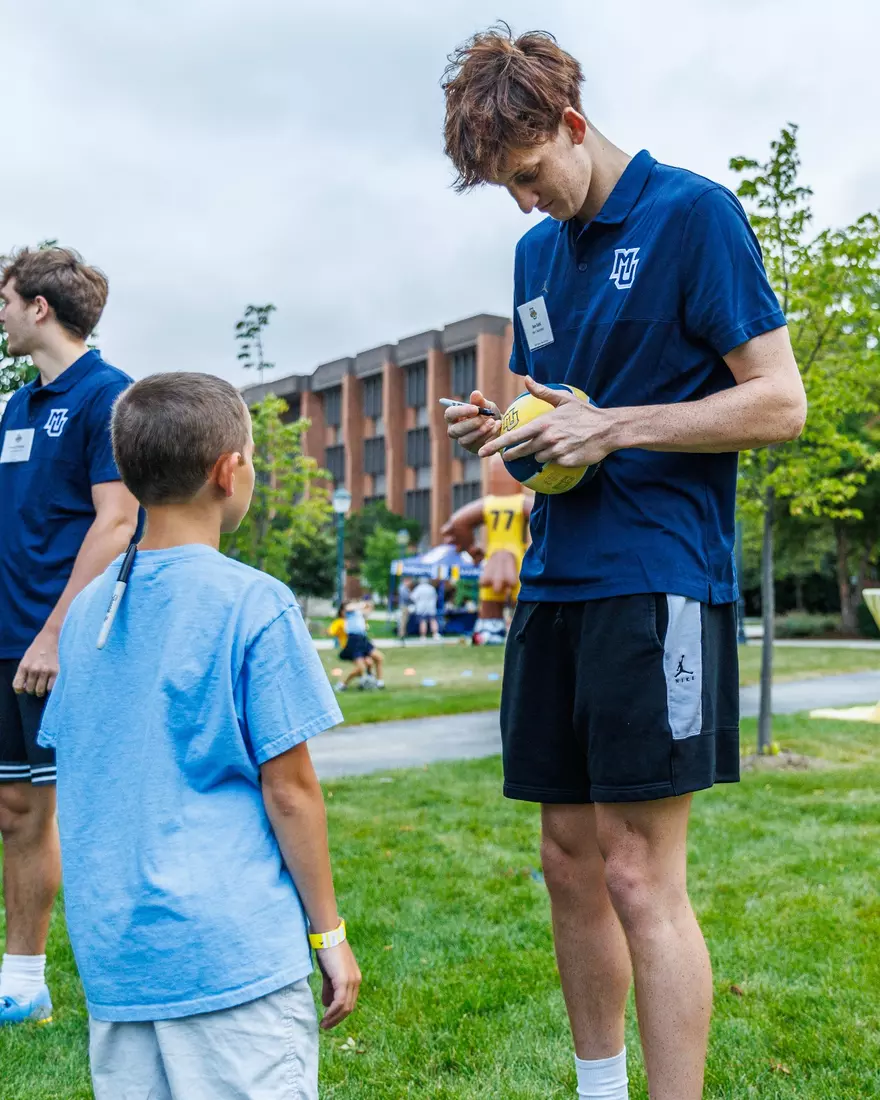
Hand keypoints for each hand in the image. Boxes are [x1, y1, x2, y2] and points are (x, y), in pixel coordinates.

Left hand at [13, 627, 59, 696]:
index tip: (24, 688)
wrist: (50, 638)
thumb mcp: (26, 659)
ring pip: (40, 691)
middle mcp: (33, 669)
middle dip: (32, 689)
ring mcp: (45, 671)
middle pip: (30, 690)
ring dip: (41, 691)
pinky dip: (50, 687)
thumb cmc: (37, 649)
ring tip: (43, 685)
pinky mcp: (56, 672)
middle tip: (36, 685)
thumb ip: (24, 672)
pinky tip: (50, 682)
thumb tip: (25, 687)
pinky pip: (51, 688)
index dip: (20, 690)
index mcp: (24, 666)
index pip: (17, 686)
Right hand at [315, 940, 360, 1028]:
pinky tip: (325, 1017)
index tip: (328, 1020)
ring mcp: (351, 980)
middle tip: (325, 1026)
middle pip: (349, 1007)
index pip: (350, 1001)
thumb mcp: (329, 973)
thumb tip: (327, 1004)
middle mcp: (356, 980)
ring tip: (323, 1025)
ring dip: (334, 1019)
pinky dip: (332, 1012)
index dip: (339, 1013)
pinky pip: (340, 1002)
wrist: (327, 935)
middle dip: (337, 1019)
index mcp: (354, 978)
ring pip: (345, 1007)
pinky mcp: (343, 980)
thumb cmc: (327, 951)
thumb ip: (330, 988)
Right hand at [444, 390, 500, 454]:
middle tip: (483, 418)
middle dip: (470, 424)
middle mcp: (454, 430)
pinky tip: (496, 427)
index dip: (461, 412)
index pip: (450, 414)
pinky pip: (477, 445)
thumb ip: (480, 401)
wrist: (500, 426)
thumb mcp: (486, 405)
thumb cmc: (488, 414)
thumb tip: (475, 394)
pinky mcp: (473, 449)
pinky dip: (488, 436)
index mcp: (454, 417)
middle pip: (455, 430)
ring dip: (480, 431)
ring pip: (465, 440)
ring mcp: (463, 441)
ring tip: (493, 422)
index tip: (475, 409)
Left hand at [479, 377, 615, 466]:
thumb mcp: (564, 399)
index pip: (514, 437)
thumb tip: (527, 378)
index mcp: (543, 424)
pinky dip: (557, 458)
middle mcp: (547, 439)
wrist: (608, 429)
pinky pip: (554, 463)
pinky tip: (567, 450)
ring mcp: (556, 452)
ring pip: (539, 458)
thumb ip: (542, 391)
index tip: (484, 452)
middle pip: (522, 451)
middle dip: (513, 454)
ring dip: (541, 453)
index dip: (497, 445)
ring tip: (554, 444)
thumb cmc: (585, 413)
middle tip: (508, 456)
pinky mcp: (565, 462)